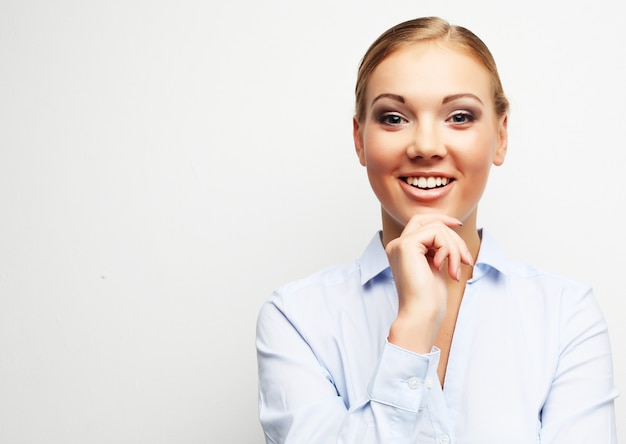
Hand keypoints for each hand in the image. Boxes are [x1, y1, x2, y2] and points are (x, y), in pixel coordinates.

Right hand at [385, 214, 472, 352]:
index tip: (459, 225)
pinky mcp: (406, 246)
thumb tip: (451, 228)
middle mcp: (396, 245)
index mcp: (401, 250)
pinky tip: (448, 268)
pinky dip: (449, 250)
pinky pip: (436, 234)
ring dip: (455, 248)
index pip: (421, 222)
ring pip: (436, 228)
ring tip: (457, 269)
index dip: (441, 219)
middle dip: (452, 235)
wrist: (421, 314)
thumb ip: (436, 248)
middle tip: (465, 259)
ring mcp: (399, 244)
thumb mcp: (434, 266)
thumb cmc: (429, 298)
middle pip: (428, 221)